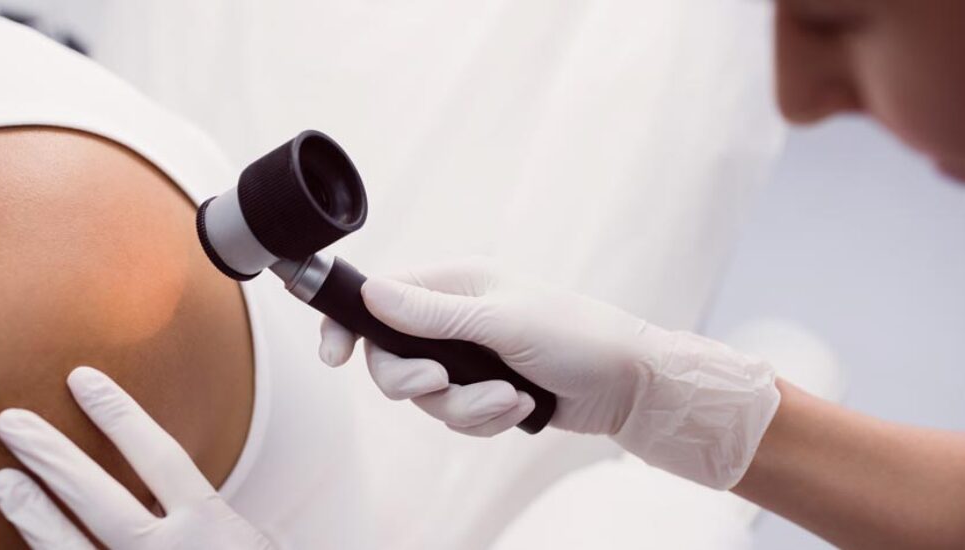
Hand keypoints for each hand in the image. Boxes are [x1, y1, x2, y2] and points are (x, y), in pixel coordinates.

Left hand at [0, 366, 271, 549]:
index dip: (118, 415)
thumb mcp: (246, 542)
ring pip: (69, 549)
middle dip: (51, 455)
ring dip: (32, 514)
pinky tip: (20, 546)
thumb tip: (164, 492)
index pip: (157, 456)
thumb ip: (207, 519)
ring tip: (1, 480)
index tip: (82, 380)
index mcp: (209, 527)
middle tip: (10, 422)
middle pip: (98, 497)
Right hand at [319, 257, 779, 488]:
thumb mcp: (503, 322)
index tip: (334, 356)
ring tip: (511, 399)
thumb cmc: (578, 337)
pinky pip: (456, 417)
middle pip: (392, 357)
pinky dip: (486, 419)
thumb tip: (371, 292)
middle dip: (418, 381)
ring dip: (467, 407)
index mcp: (457, 284)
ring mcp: (469, 357)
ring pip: (426, 397)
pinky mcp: (484, 392)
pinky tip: (522, 407)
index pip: (380, 296)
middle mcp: (455, 319)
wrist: (631, 386)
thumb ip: (433, 313)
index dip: (349, 323)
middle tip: (443, 383)